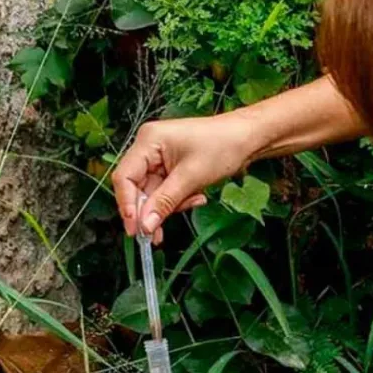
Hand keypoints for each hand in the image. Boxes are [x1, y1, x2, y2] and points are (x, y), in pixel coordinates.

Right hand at [111, 113, 259, 241]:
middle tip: (156, 234)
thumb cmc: (222, 147)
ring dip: (168, 206)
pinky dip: (177, 199)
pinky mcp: (170, 166)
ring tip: (192, 204)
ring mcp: (159, 157)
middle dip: (149, 210)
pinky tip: (197, 198)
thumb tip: (145, 225)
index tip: (136, 229)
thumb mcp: (191, 178)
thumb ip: (165, 202)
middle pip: (137, 187)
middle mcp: (149, 147)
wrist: (247, 138)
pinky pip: (165, 190)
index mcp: (148, 141)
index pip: (125, 177)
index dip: (127, 204)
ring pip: (152, 192)